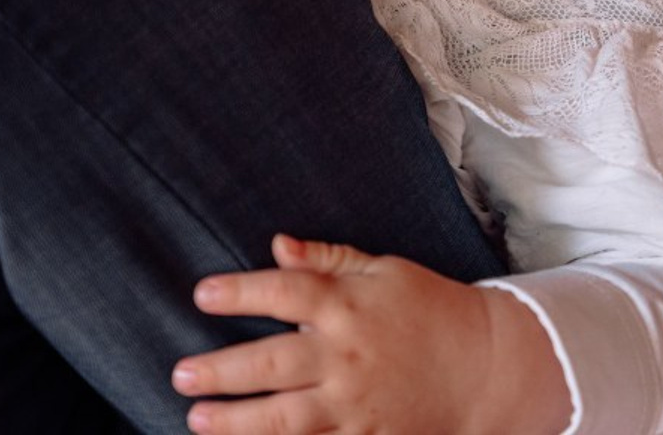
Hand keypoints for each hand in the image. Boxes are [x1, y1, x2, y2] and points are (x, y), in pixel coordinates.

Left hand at [172, 234, 571, 434]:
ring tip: (196, 419)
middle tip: (180, 373)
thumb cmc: (429, 307)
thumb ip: (328, 259)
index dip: (241, 292)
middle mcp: (347, 354)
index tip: (202, 294)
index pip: (285, 292)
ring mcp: (355, 402)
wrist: (483, 364)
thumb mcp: (384, 270)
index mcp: (351, 304)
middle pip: (271, 363)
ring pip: (282, 418)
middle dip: (220, 370)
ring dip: (235, 421)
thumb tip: (278, 244)